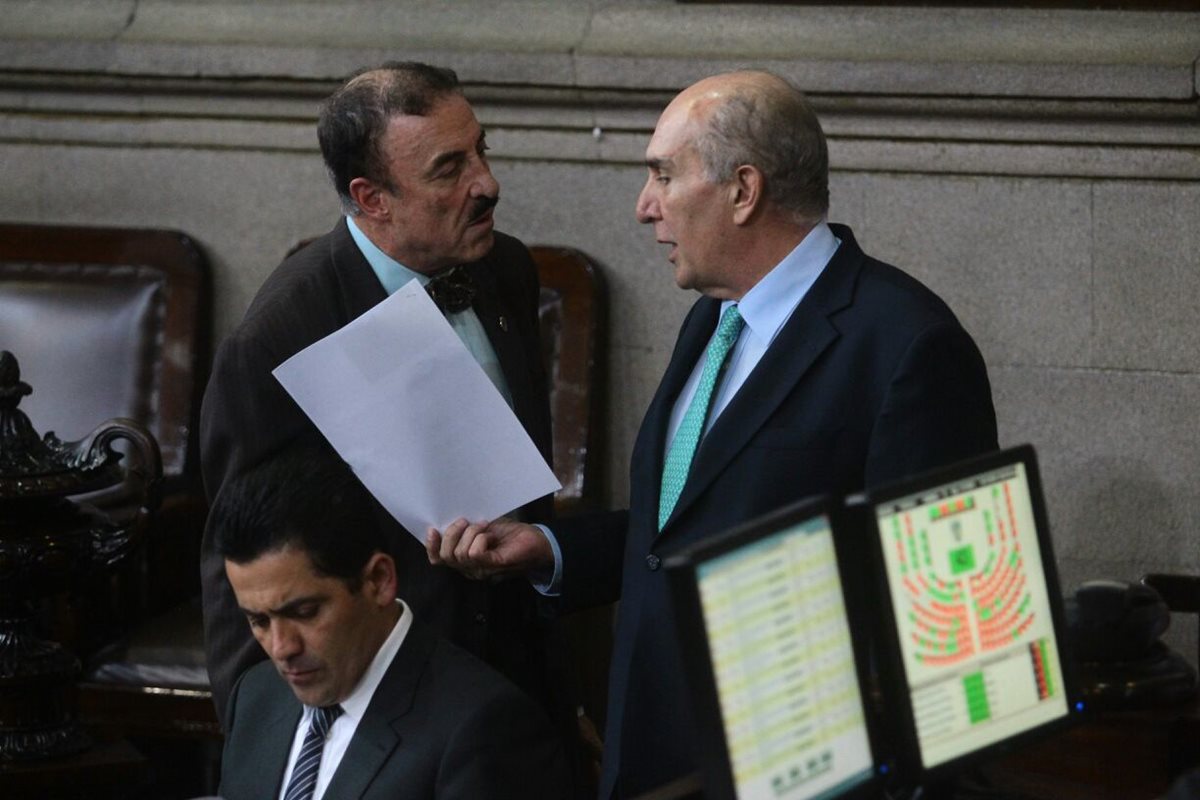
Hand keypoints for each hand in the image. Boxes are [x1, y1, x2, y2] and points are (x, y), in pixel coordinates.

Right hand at [426, 516, 553, 580]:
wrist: (536, 541)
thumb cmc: (510, 534)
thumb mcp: (482, 527)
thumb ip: (465, 528)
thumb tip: (449, 517)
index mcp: (464, 560)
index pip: (438, 560)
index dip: (431, 546)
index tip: (433, 528)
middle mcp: (469, 569)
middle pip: (446, 556)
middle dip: (452, 534)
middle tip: (465, 521)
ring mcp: (481, 570)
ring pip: (460, 554)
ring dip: (471, 533)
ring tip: (484, 526)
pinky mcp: (492, 566)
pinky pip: (474, 554)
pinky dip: (480, 539)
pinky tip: (489, 535)